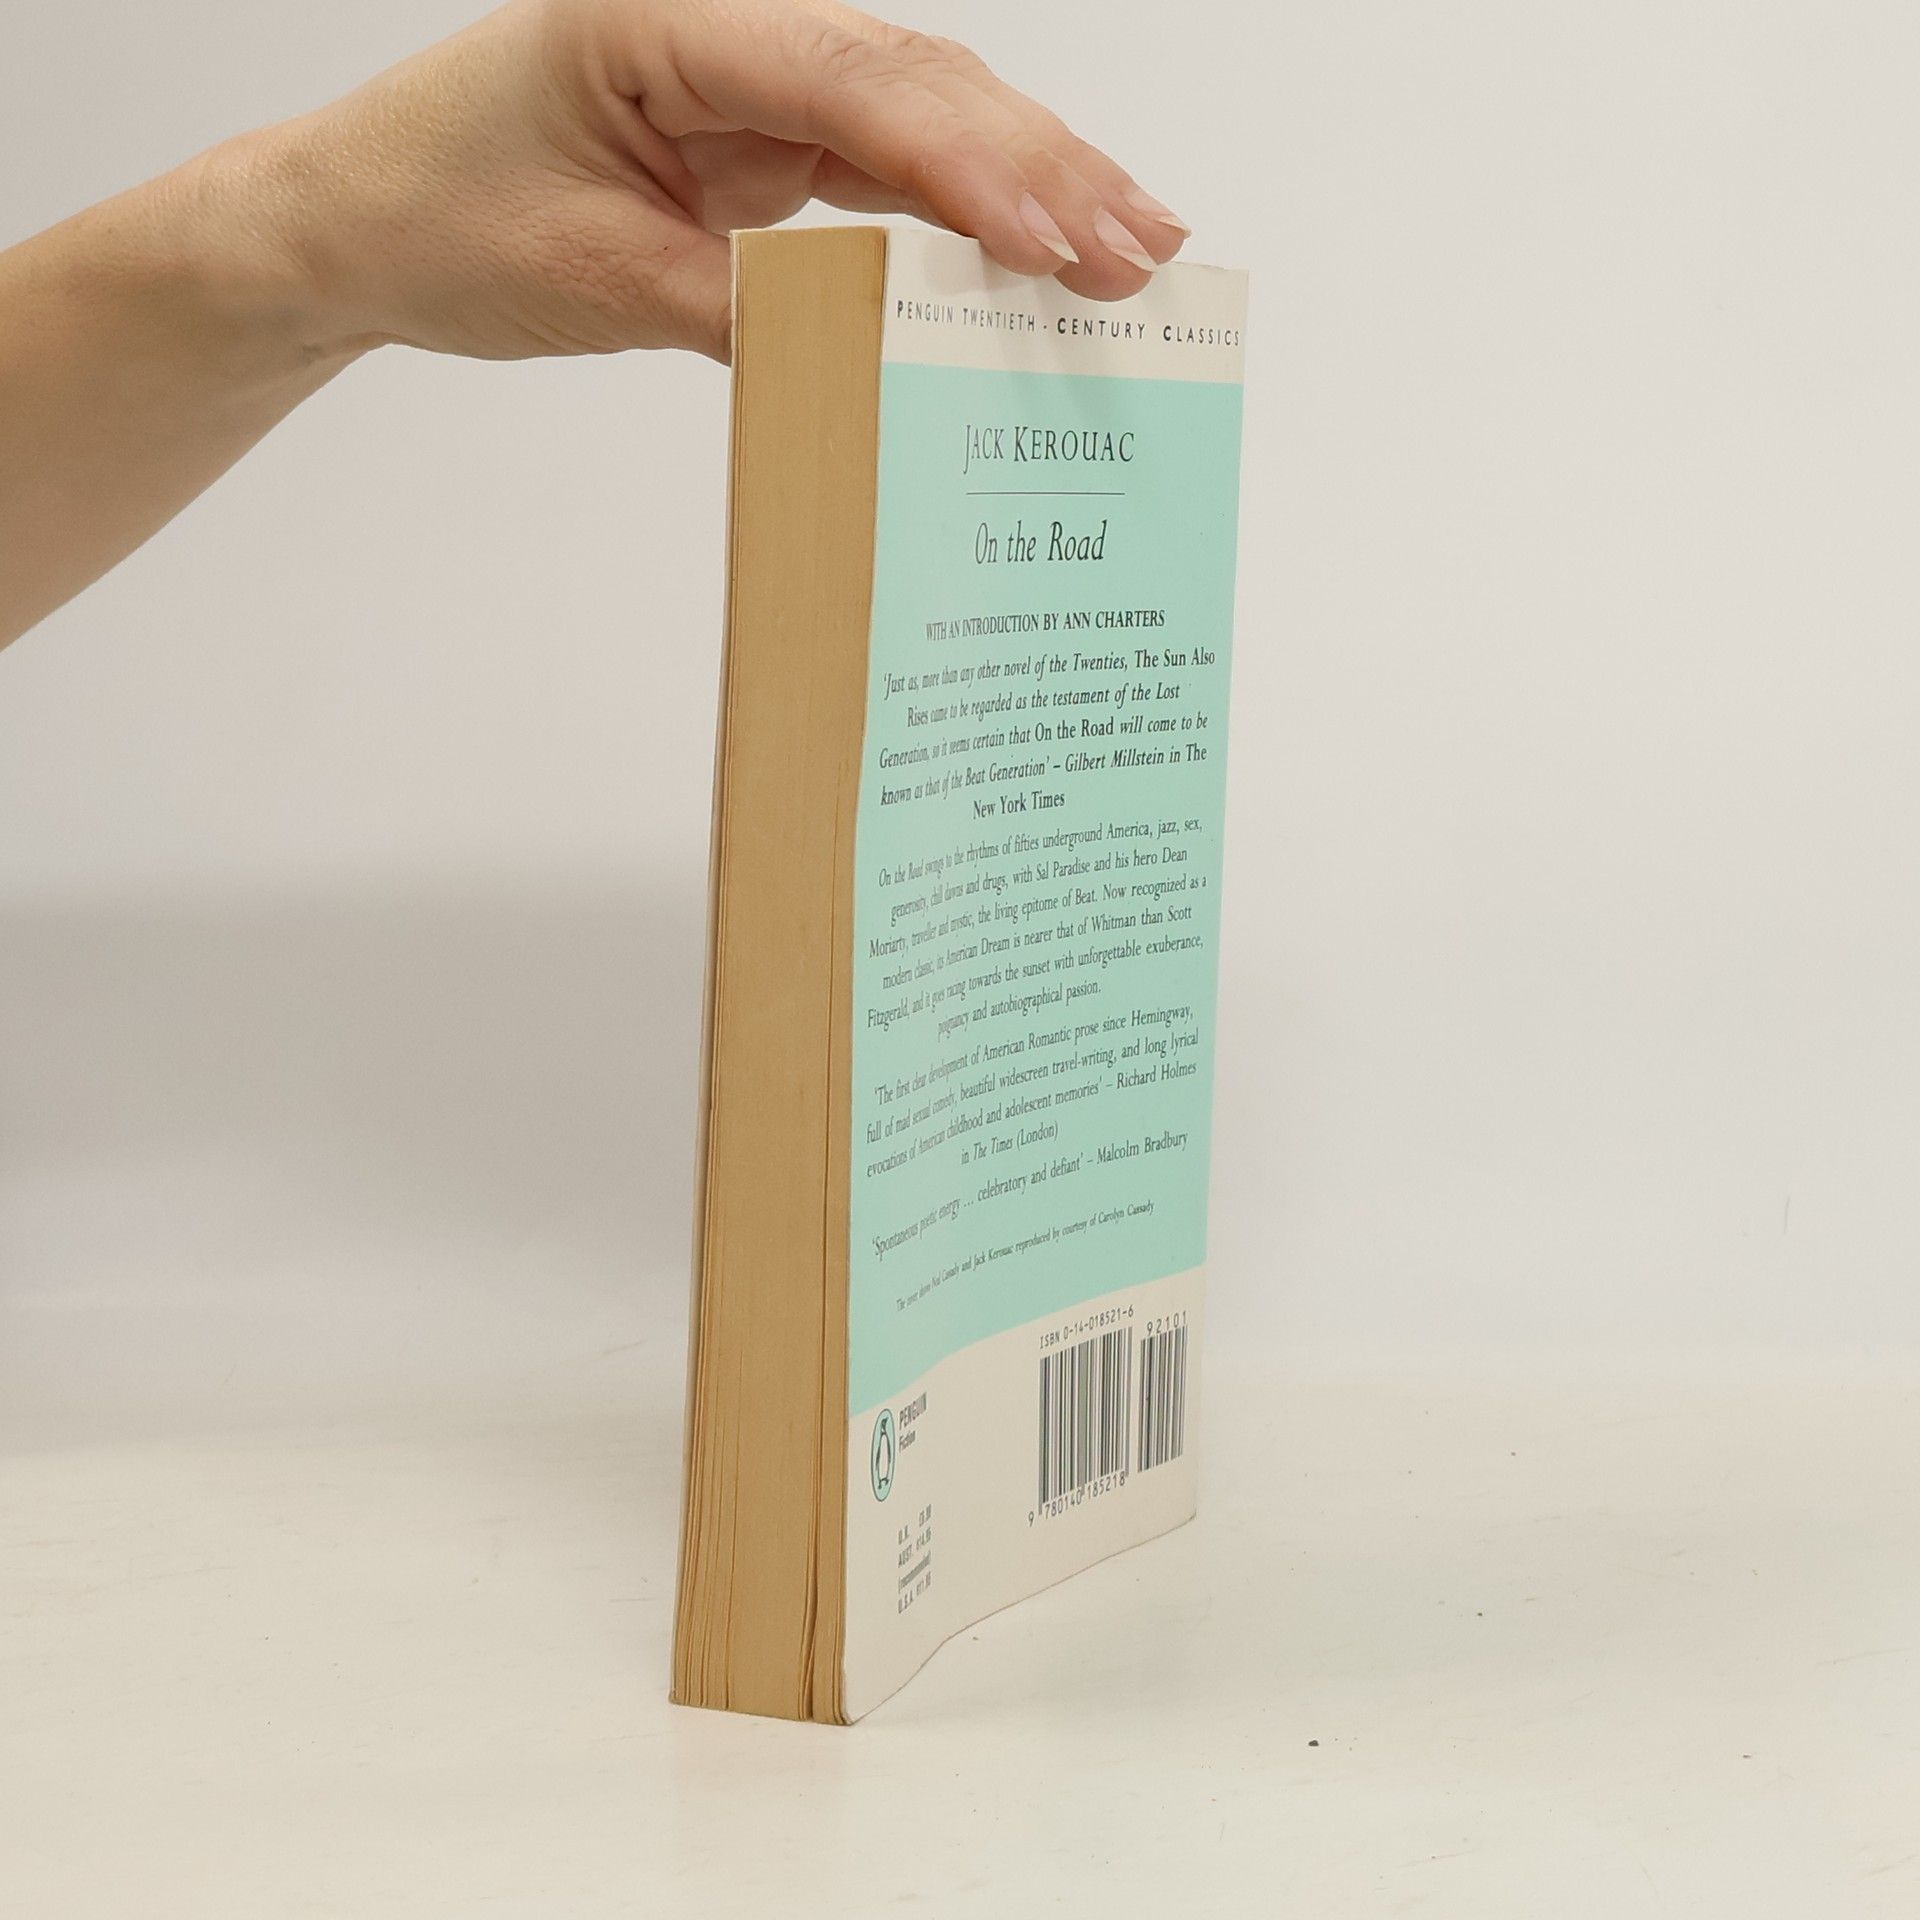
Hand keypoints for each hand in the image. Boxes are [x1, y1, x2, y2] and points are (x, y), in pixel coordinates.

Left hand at [240, 0, 1191, 363]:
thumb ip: (740, 310)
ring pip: (921, 115)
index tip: (1046, 242)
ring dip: (1029, 181)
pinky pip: (887, 165)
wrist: (362, 222)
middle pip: (915, 82)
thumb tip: (879, 359)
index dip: (961, 162)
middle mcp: (724, 27)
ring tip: (1130, 247)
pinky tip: (1036, 244)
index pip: (844, 81)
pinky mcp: (761, 135)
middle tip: (1135, 253)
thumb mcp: (594, 279)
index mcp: (662, 19)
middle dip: (1037, 168)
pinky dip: (966, 211)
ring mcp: (750, 77)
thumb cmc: (442, 218)